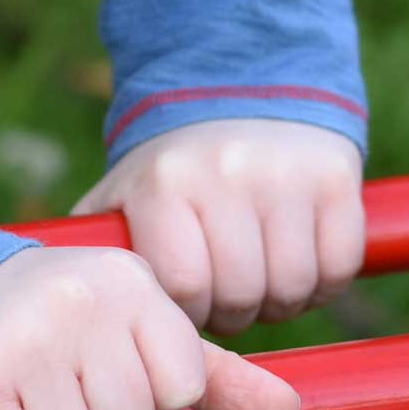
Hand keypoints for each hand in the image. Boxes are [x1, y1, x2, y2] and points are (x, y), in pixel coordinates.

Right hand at [0, 247, 298, 409]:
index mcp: (130, 284)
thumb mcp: (132, 328)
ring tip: (23, 395)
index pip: (180, 388)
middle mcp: (79, 303)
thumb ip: (212, 376)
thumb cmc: (50, 324)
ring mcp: (22, 342)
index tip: (104, 367)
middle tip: (55, 383)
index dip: (145, 396)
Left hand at [71, 119, 363, 336]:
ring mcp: (286, 175)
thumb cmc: (172, 173)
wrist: (241, 92)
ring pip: (292, 288)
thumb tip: (70, 316)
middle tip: (224, 301)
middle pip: (240, 295)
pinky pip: (338, 266)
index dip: (188, 314)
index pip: (185, 288)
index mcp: (165, 185)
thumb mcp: (122, 197)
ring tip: (258, 286)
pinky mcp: (336, 178)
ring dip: (278, 304)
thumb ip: (97, 251)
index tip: (185, 307)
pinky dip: (322, 284)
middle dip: (232, 314)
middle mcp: (226, 174)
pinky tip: (297, 268)